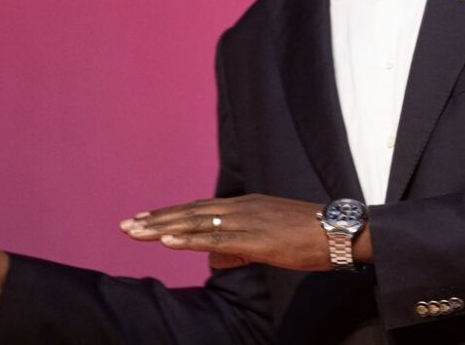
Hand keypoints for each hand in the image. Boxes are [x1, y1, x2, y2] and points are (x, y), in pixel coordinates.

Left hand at [120, 194, 370, 270]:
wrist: (339, 231)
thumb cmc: (308, 236)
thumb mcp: (269, 238)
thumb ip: (240, 246)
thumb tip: (216, 258)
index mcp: (244, 206)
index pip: (197, 209)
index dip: (168, 215)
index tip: (142, 220)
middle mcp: (241, 208)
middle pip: (189, 213)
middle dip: (155, 220)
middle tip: (125, 225)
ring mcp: (247, 221)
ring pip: (195, 224)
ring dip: (162, 228)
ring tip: (135, 232)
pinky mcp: (256, 239)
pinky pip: (215, 240)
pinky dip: (187, 239)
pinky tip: (166, 242)